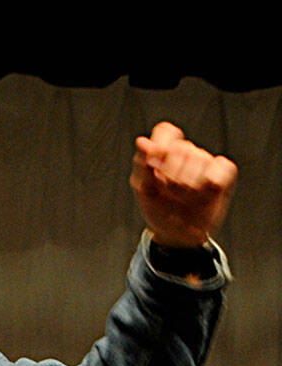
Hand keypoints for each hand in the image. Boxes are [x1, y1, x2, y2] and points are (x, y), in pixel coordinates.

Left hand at [130, 122, 236, 248]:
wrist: (177, 234)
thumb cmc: (159, 210)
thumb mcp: (143, 189)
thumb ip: (142, 163)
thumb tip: (142, 141)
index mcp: (165, 153)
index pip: (166, 132)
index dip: (161, 147)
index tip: (155, 166)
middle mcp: (187, 154)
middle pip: (182, 149)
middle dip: (171, 176)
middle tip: (168, 193)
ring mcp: (206, 163)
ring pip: (201, 159)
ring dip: (189, 185)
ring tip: (183, 198)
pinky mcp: (223, 174)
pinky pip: (222, 167)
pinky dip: (212, 182)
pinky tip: (204, 194)